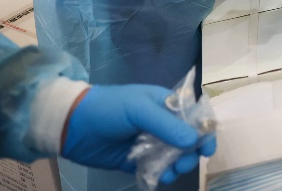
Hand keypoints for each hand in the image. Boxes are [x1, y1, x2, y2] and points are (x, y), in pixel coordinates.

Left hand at [61, 85, 214, 180]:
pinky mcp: (136, 161)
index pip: (194, 117)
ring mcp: (149, 143)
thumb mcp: (139, 109)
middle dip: (190, 154)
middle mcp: (161, 124)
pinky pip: (156, 169)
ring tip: (169, 173)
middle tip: (184, 164)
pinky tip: (159, 177)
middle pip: (187, 141)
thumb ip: (167, 125)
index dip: (204, 132)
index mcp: (166, 104)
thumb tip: (194, 141)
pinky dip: (161, 174)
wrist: (73, 125)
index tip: (207, 149)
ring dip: (177, 166)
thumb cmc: (110, 108)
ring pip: (173, 157)